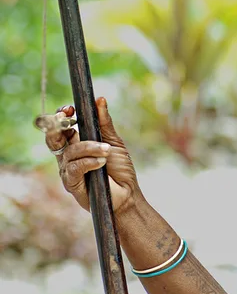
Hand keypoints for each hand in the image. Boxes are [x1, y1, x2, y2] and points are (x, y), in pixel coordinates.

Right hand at [44, 97, 141, 213]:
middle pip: (52, 137)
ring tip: (106, 151)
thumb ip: (104, 123)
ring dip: (89, 147)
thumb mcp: (114, 142)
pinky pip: (73, 167)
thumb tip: (99, 99)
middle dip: (57, 125)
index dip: (61, 116)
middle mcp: (69, 156)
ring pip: (69, 151)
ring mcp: (68, 169)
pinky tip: (101, 162)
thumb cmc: (120, 170)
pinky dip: (88, 162)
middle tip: (68, 118)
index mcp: (77, 144)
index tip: (70, 108)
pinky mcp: (71, 183)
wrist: (127, 194)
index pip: (61, 127)